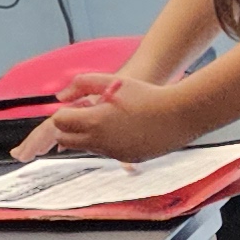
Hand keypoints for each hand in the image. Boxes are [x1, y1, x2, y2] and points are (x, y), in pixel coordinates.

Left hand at [20, 72, 195, 162]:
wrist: (180, 115)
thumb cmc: (148, 95)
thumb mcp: (113, 81)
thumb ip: (81, 84)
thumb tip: (60, 96)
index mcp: (93, 121)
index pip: (59, 121)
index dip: (66, 111)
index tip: (81, 103)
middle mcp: (100, 141)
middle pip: (65, 139)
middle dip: (69, 127)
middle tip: (87, 114)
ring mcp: (113, 152)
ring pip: (85, 146)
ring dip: (89, 134)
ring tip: (110, 118)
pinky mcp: (127, 158)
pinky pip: (107, 152)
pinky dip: (109, 141)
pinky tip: (127, 127)